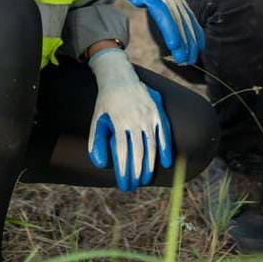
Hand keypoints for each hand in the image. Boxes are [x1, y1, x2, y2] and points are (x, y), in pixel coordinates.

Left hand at [87, 48, 172, 190]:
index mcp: (119, 121)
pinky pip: (164, 132)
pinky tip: (165, 163)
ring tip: (145, 178)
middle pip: (138, 151)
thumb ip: (96, 142)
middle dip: (136, 172)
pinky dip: (166, 148)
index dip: (124, 170)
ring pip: (152, 145)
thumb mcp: (97, 119)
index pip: (122, 152)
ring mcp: (148, 115)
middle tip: (134, 185)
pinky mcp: (157, 111)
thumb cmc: (106, 102)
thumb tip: (101, 164)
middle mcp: (135, 119)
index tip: (124, 183)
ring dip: (150, 164)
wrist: (120, 76)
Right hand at [89, 0, 202, 63]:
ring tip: (186, 58)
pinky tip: (174, 44)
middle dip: (191, 40)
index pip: (186, 13)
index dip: (193, 31)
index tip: (197, 47)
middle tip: (194, 58)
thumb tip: (155, 8)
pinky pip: (164, 16)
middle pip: (185, 19)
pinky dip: (171, 31)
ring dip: (183, 41)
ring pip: (177, 20)